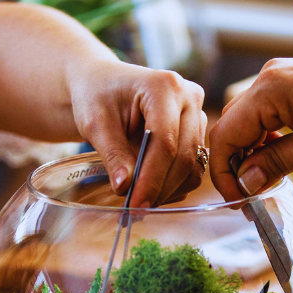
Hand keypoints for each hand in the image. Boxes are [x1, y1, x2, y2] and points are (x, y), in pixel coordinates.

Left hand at [68, 60, 206, 207]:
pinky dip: (174, 184)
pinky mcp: (197, 130)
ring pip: (193, 165)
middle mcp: (189, 97)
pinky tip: (151, 188)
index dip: (151, 178)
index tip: (135, 204)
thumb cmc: (96, 95)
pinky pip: (193, 167)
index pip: (165, 142)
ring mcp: (197, 114)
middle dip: (160, 188)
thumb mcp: (95, 123)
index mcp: (164, 86)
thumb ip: (112, 154)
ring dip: (168, 189)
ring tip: (140, 197)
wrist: (103, 84)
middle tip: (135, 208)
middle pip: (184, 156)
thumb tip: (125, 187)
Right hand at [209, 56, 292, 200]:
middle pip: (233, 125)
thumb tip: (245, 182)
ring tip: (268, 179)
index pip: (225, 135)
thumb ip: (275, 163)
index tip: (237, 200)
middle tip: (250, 196)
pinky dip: (268, 136)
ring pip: (249, 119)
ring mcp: (284, 75)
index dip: (224, 173)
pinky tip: (283, 154)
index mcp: (270, 89)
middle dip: (236, 163)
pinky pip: (268, 110)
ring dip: (252, 150)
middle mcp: (270, 76)